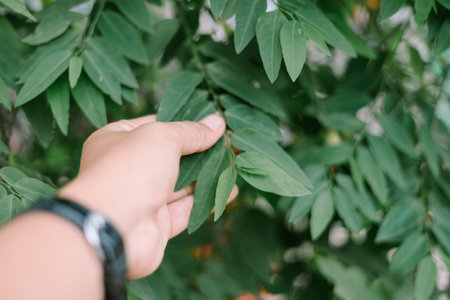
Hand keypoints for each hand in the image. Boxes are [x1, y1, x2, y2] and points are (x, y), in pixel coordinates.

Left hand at [59, 114, 237, 278]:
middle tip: (230, 143)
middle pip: (171, 156)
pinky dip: (208, 199)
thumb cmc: (128, 170)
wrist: (112, 229)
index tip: (212, 121)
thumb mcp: (161, 138)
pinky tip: (230, 189)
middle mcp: (129, 168)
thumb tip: (217, 122)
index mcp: (117, 139)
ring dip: (208, 174)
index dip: (184, 122)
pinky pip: (187, 208)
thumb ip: (191, 132)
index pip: (155, 125)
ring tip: (235, 162)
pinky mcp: (157, 224)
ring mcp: (142, 197)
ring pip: (181, 183)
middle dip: (200, 150)